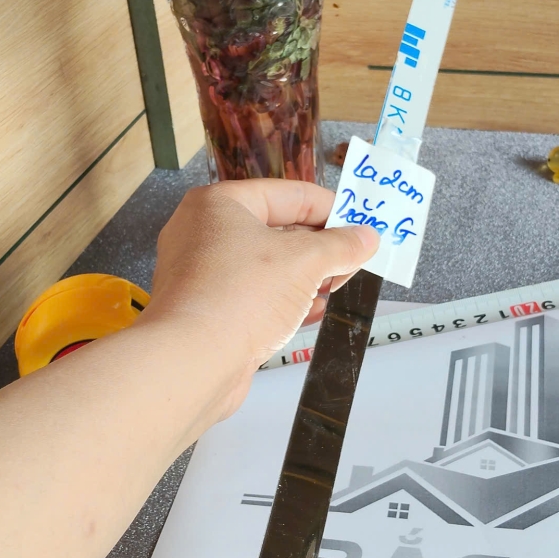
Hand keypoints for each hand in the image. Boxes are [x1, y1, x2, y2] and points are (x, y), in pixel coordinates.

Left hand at [143, 180, 378, 417]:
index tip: (361, 225)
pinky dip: (283, 301)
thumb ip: (340, 246)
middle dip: (319, 246)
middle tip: (353, 259)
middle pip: (276, 229)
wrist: (191, 364)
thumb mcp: (304, 262)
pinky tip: (311, 312)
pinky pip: (253, 296)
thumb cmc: (241, 297)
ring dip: (304, 276)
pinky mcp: (206, 311)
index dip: (330, 208)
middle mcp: (204, 233)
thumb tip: (367, 238)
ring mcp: (201, 274)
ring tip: (335, 286)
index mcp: (220, 204)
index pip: (288, 194)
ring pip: (265, 266)